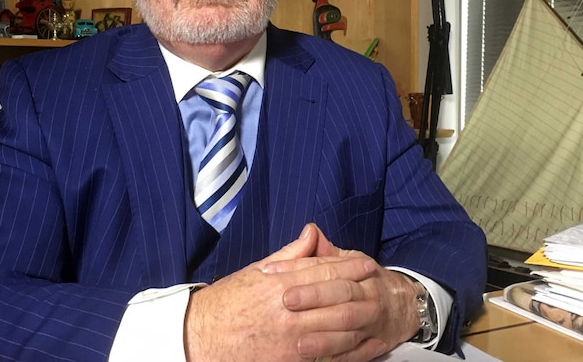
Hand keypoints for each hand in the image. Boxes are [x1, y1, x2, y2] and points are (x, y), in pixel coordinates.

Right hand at [184, 224, 379, 361]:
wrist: (201, 338)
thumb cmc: (227, 302)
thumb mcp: (255, 271)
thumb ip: (289, 255)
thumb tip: (312, 233)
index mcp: (280, 282)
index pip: (324, 270)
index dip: (350, 266)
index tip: (368, 264)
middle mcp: (288, 309)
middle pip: (337, 298)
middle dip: (361, 292)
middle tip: (381, 288)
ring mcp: (290, 338)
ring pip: (336, 328)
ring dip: (358, 321)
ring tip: (375, 314)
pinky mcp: (289, 360)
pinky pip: (324, 353)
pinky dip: (343, 348)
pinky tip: (356, 342)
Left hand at [265, 225, 420, 361]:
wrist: (405, 305)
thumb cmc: (368, 281)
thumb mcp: (351, 261)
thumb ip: (326, 252)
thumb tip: (310, 231)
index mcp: (360, 275)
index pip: (330, 271)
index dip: (302, 271)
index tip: (275, 273)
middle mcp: (368, 299)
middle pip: (341, 298)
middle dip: (315, 298)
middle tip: (286, 302)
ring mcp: (371, 325)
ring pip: (349, 331)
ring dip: (325, 338)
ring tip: (300, 343)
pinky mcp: (373, 346)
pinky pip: (357, 355)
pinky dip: (340, 358)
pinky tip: (320, 361)